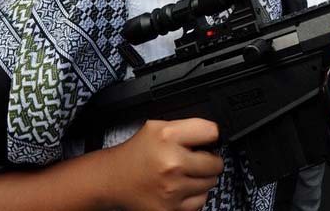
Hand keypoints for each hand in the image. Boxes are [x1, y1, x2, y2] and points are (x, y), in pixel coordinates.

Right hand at [103, 118, 223, 210]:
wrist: (113, 179)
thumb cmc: (137, 153)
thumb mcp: (159, 127)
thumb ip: (188, 127)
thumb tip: (215, 135)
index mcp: (168, 137)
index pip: (212, 132)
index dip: (210, 136)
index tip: (206, 141)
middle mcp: (171, 163)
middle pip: (216, 163)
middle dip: (209, 161)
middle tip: (195, 160)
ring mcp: (172, 189)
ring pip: (210, 183)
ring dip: (201, 179)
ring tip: (184, 174)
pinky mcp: (171, 209)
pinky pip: (200, 201)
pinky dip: (194, 195)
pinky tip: (180, 188)